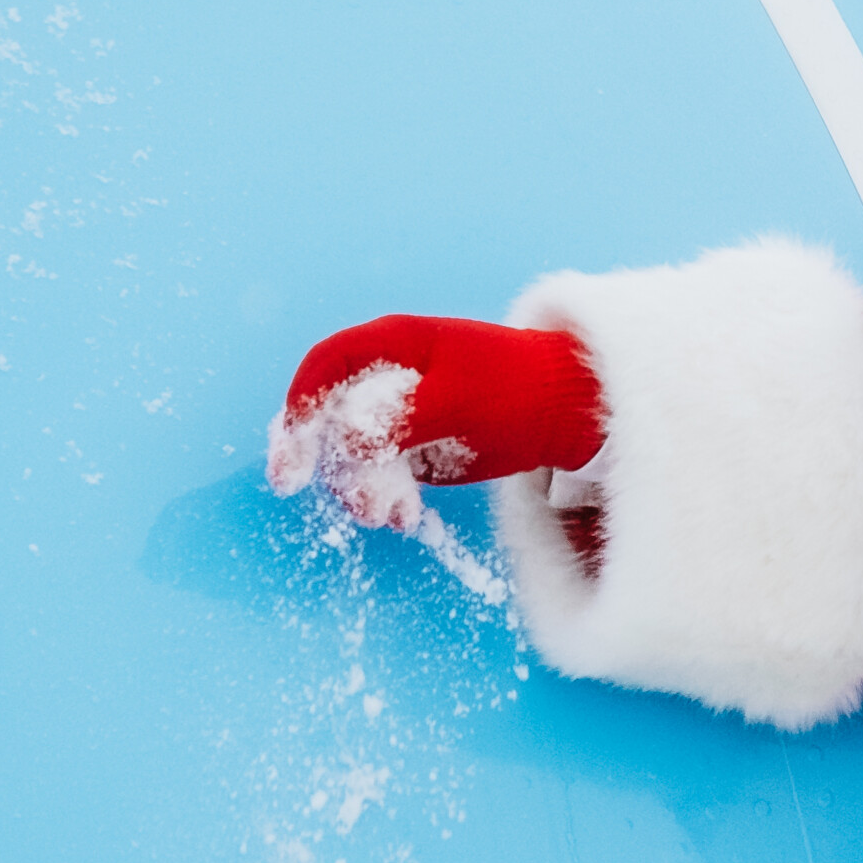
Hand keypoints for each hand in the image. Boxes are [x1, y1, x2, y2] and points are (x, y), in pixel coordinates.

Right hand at [268, 314, 605, 526]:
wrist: (573, 412)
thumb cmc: (518, 389)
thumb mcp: (458, 401)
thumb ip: (399, 419)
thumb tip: (344, 443)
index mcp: (395, 344)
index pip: (326, 367)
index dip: (299, 405)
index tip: (290, 453)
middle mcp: (391, 376)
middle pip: (330, 415)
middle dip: (322, 458)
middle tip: (300, 490)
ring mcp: (404, 416)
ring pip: (356, 455)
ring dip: (361, 487)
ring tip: (390, 515)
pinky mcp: (422, 449)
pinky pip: (386, 476)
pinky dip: (389, 497)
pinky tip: (407, 518)